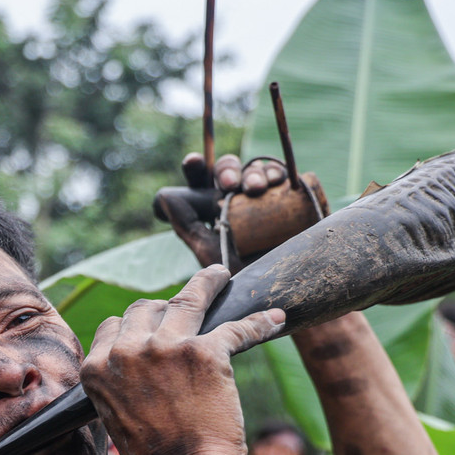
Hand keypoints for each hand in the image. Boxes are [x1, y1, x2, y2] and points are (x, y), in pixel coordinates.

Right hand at [80, 265, 284, 454]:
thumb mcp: (116, 414)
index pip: (114, 325)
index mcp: (98, 368)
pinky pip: (237, 327)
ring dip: (208, 282)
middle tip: (188, 301)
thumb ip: (120, 381)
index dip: (136, 326)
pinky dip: (260, 322)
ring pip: (188, 298)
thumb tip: (138, 360)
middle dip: (166, 305)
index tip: (154, 327)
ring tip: (220, 276)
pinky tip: (274, 319)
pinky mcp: (206, 352)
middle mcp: (127, 352)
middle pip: (146, 307)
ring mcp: (166, 348)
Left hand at [159, 154, 287, 272]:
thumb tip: (164, 196)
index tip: (193, 162)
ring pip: (254, 169)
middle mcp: (238, 199)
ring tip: (256, 188)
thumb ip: (186, 224)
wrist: (280, 293)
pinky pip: (282, 175)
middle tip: (228, 185)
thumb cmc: (240, 278)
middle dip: (227, 170)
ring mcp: (265, 196)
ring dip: (253, 172)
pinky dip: (276, 172)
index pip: (201, 180)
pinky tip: (276, 180)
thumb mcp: (208, 252)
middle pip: (228, 170)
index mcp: (213, 208)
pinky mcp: (290, 198)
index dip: (195, 167)